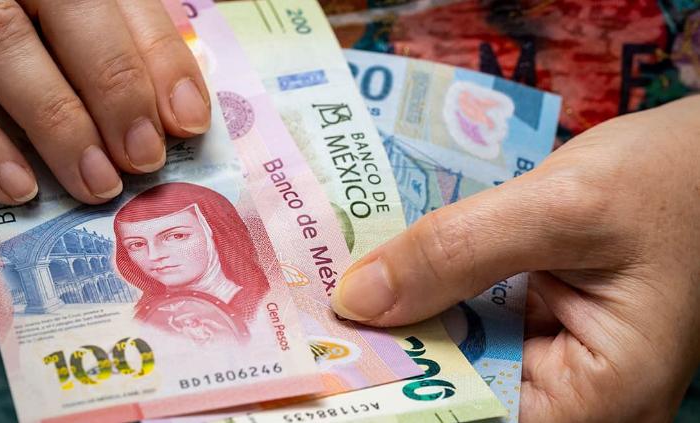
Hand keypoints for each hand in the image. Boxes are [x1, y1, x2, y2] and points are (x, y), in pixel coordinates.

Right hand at [0, 0, 209, 204]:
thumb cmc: (24, 43)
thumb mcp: (72, 37)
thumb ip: (124, 52)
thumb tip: (183, 114)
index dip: (161, 59)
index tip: (188, 122)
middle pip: (67, 9)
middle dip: (116, 88)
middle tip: (143, 158)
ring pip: (0, 40)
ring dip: (58, 123)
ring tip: (97, 184)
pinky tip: (20, 187)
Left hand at [331, 96, 699, 421]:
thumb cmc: (666, 180)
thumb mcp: (561, 207)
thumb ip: (459, 252)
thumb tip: (357, 301)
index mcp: (600, 394)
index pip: (473, 416)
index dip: (398, 392)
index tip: (330, 359)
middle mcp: (578, 398)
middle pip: (460, 393)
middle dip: (392, 352)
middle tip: (319, 316)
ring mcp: (558, 367)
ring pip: (458, 360)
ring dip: (405, 324)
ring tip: (343, 292)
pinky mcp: (540, 333)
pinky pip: (471, 328)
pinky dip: (432, 301)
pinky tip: (390, 275)